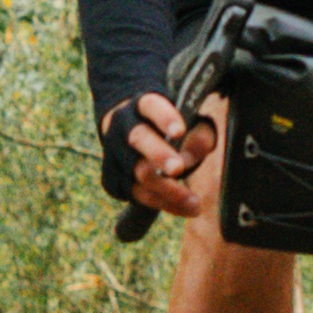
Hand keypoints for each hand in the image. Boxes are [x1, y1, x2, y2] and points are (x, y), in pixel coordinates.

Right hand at [115, 96, 224, 234]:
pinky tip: (184, 207)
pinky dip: (162, 203)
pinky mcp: (113, 178)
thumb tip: (198, 149)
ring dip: (167, 189)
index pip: (152, 106)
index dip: (165, 118)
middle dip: (159, 154)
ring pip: (137, 173)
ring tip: (195, 202)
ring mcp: (115, 153)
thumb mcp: (190, 121)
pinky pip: (137, 195)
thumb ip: (200, 133)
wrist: (131, 131)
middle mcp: (123, 126)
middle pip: (139, 138)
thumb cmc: (169, 127)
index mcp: (142, 105)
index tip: (179, 131)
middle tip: (178, 169)